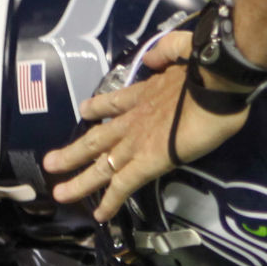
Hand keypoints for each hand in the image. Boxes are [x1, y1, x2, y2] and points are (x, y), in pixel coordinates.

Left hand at [41, 31, 249, 220]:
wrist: (215, 83)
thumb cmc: (205, 69)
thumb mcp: (182, 51)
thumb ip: (166, 53)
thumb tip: (153, 58)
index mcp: (143, 94)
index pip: (113, 103)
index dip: (96, 108)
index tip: (84, 110)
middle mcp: (133, 119)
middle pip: (95, 139)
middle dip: (72, 152)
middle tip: (51, 163)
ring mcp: (137, 142)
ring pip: (101, 165)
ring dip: (80, 181)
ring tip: (59, 193)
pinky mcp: (148, 161)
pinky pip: (124, 184)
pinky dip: (110, 201)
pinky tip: (99, 214)